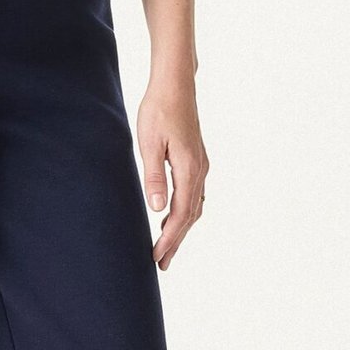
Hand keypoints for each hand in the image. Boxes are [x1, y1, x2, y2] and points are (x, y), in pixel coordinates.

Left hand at [137, 75, 207, 270]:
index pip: (181, 214)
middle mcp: (199, 171)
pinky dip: (186, 212)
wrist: (176, 85)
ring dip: (181, 228)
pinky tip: (175, 217)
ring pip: (194, 206)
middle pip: (191, 216)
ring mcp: (200, 165)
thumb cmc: (159, 110)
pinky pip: (194, 195)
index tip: (157, 257)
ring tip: (167, 247)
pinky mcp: (196, 160)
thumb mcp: (149, 143)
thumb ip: (154, 176)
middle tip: (162, 263)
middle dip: (176, 241)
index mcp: (188, 169)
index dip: (170, 239)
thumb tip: (157, 208)